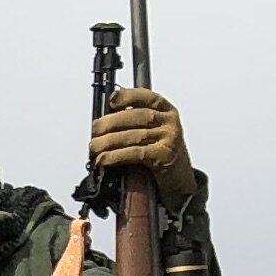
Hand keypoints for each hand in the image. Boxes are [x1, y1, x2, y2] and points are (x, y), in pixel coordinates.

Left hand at [89, 88, 197, 205]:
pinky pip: (135, 153)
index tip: (111, 101)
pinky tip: (104, 159)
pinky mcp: (164, 156)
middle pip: (136, 116)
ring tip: (94, 147)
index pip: (146, 97)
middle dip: (111, 123)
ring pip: (133, 135)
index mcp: (166, 110)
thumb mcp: (154, 132)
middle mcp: (169, 122)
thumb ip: (134, 123)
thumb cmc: (162, 153)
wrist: (180, 179)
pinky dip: (116, 156)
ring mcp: (169, 138)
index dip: (128, 96)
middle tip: (94, 131)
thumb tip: (103, 123)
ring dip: (109, 141)